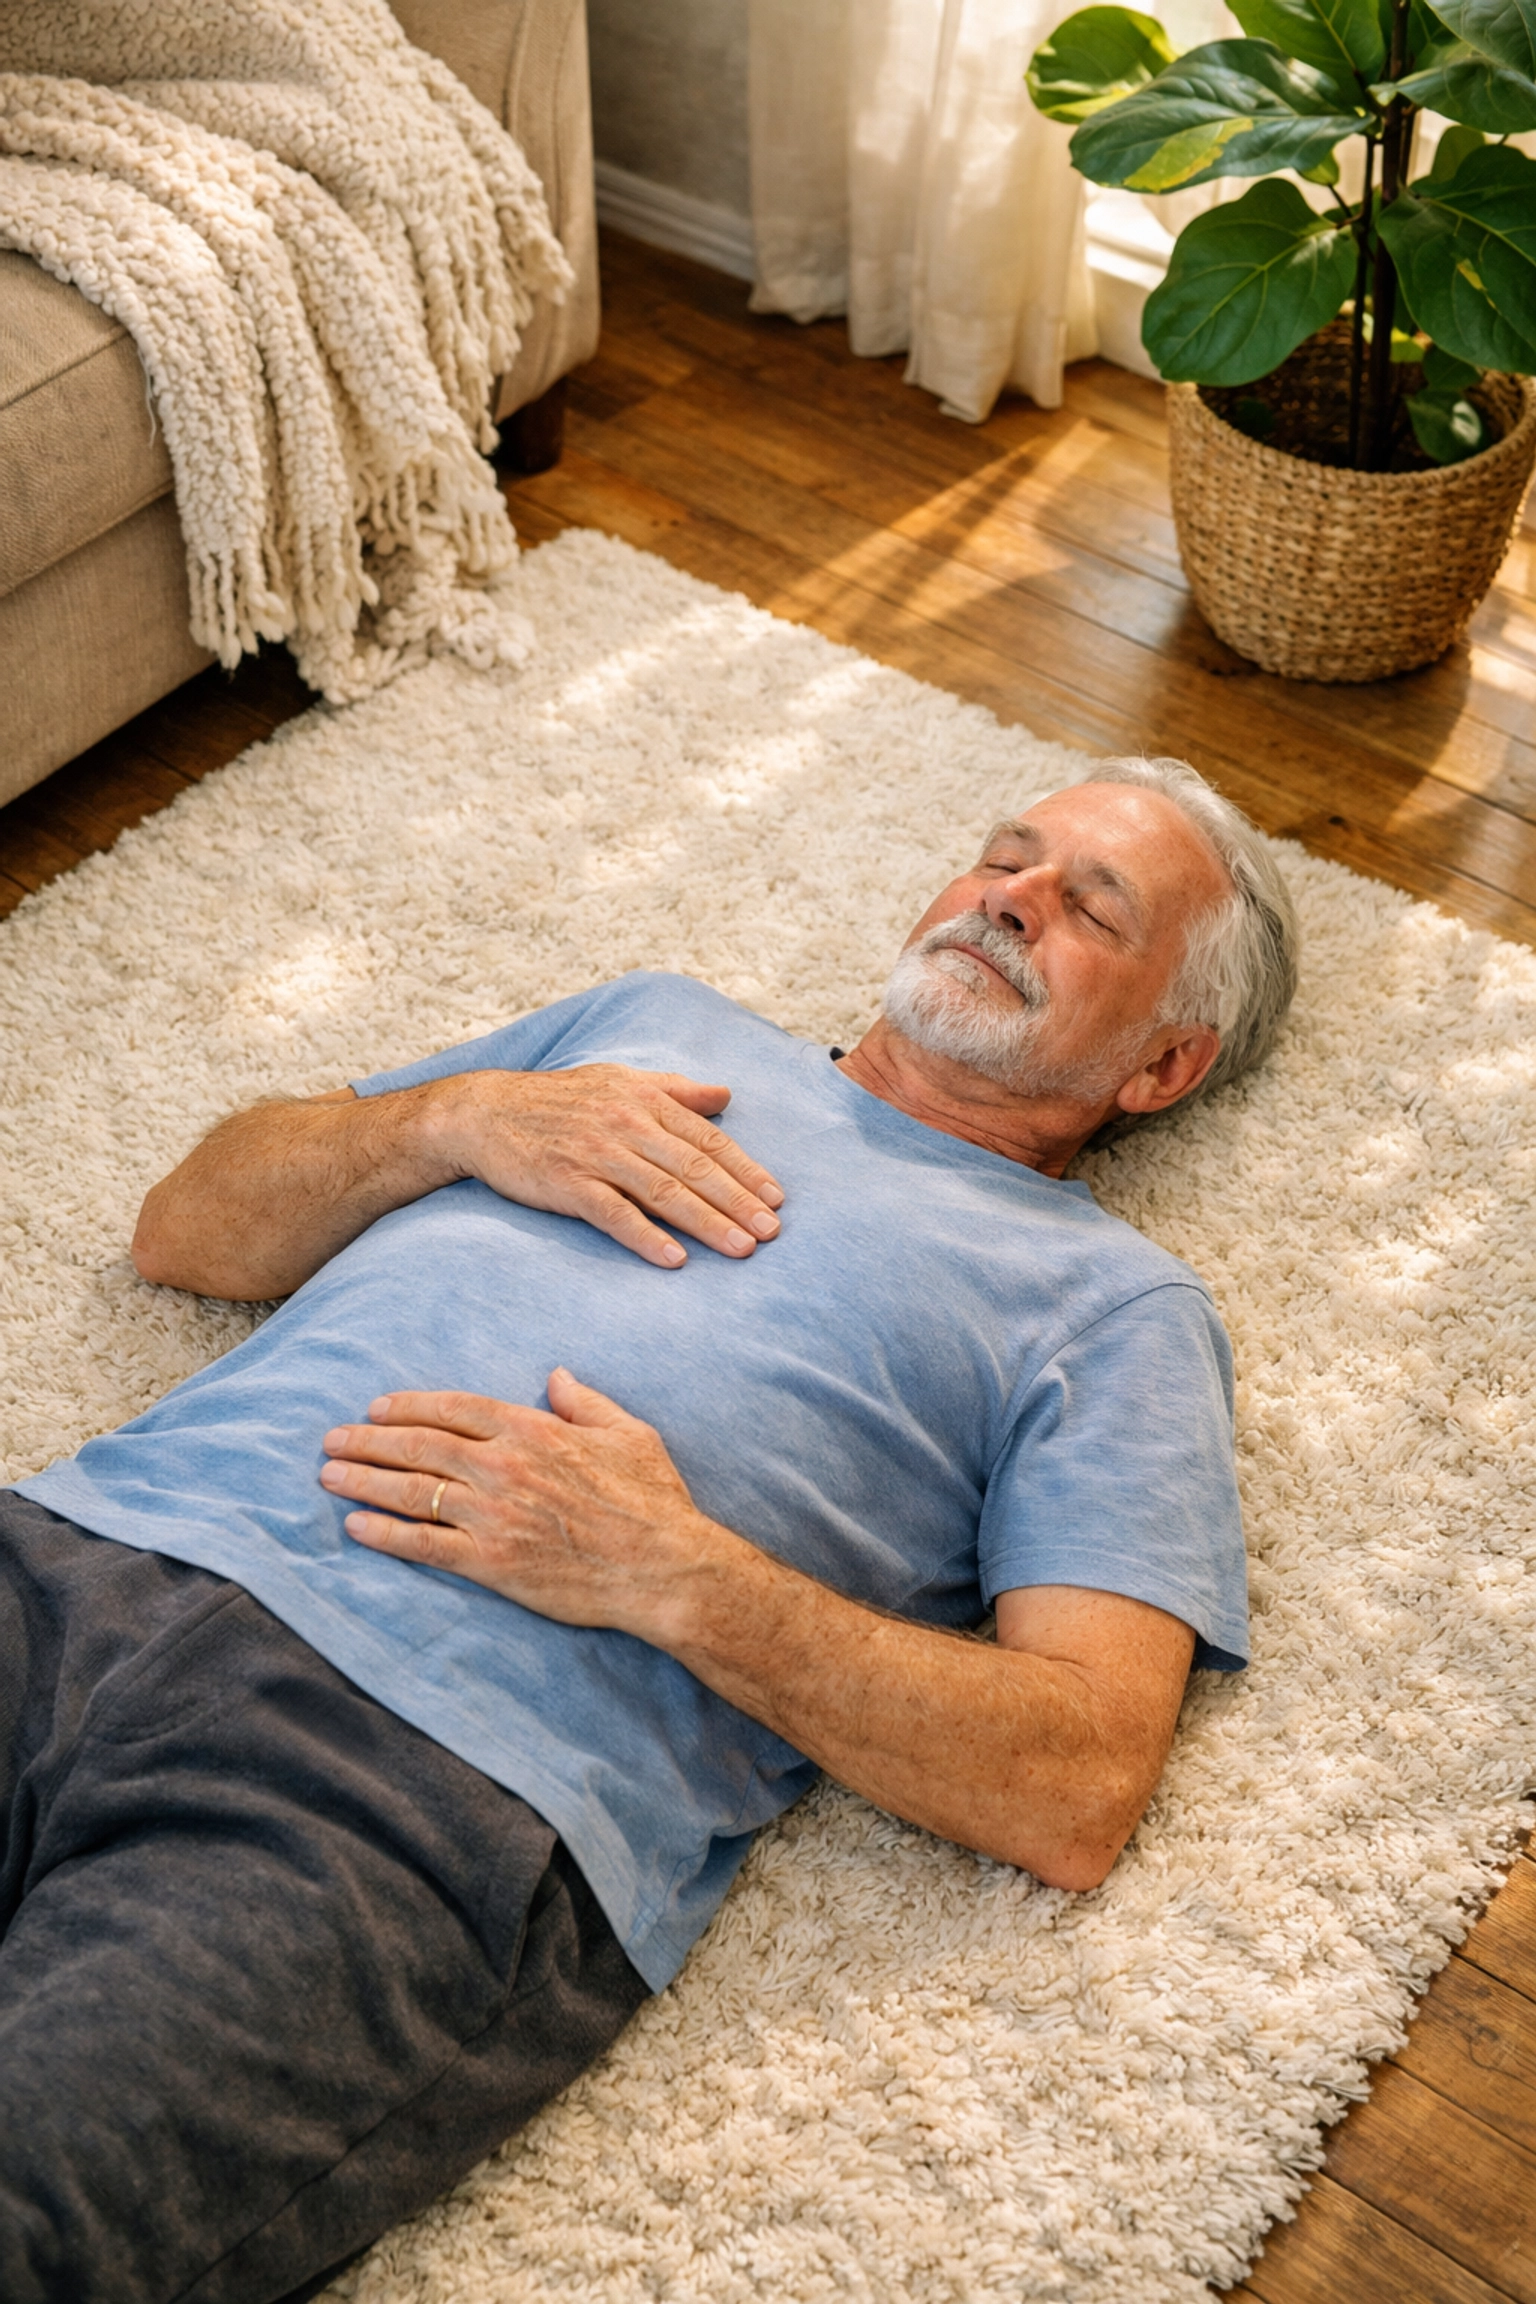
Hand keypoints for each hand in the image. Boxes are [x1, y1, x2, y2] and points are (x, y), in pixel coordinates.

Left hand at [319, 1372, 728, 1641]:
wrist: (664, 1567)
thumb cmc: (653, 1500)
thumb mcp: (628, 1433)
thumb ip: (585, 1402)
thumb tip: (556, 1376)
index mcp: (533, 1430)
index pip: (454, 1409)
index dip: (408, 1406)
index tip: (376, 1408)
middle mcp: (504, 1467)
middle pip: (419, 1446)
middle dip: (368, 1441)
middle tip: (332, 1440)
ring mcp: (493, 1515)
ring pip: (411, 1491)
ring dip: (363, 1481)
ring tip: (329, 1476)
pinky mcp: (491, 1563)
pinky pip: (423, 1545)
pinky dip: (385, 1535)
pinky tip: (356, 1527)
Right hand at [422, 1064, 782, 1267]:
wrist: (482, 1113)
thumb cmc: (557, 1100)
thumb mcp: (618, 1080)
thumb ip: (674, 1089)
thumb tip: (725, 1094)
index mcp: (643, 1100)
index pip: (707, 1138)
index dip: (745, 1169)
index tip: (776, 1198)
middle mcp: (626, 1124)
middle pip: (694, 1167)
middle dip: (738, 1201)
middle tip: (772, 1232)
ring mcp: (596, 1153)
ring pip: (664, 1191)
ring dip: (707, 1222)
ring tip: (740, 1249)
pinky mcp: (566, 1182)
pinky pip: (613, 1213)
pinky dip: (646, 1236)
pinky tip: (674, 1258)